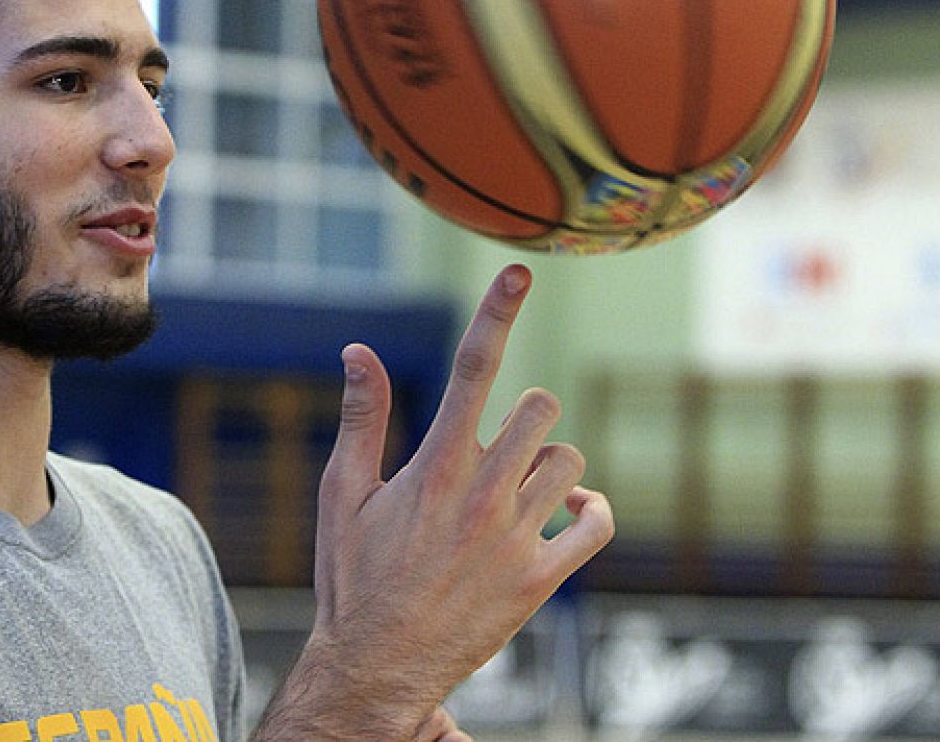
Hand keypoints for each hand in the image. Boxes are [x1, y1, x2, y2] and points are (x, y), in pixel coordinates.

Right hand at [253, 265, 613, 739]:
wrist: (374, 666)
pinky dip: (590, 509)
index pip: (471, 369)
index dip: (495, 313)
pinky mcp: (542, 580)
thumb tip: (357, 349)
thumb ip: (362, 418)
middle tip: (497, 446)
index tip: (519, 273)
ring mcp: (516, 537)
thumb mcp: (343, 494)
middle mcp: (482, 494)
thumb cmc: (353, 577)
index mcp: (434, 465)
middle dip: (523, 415)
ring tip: (518, 489)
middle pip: (540, 406)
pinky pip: (596, 523)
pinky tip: (567, 511)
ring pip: (568, 460)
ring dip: (549, 463)